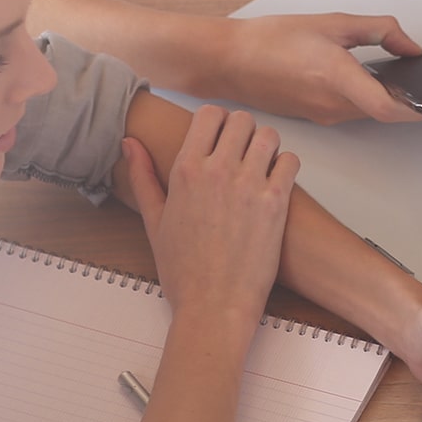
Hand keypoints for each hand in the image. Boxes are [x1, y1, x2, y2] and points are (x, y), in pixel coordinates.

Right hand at [121, 105, 298, 330]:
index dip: (217, 122)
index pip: (208, 114)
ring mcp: (248, 185)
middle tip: (242, 153)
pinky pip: (290, 160)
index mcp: (186, 170)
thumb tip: (131, 142)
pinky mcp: (275, 202)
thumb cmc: (184, 271)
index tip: (220, 137)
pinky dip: (286, 166)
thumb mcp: (154, 221)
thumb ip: (143, 176)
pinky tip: (276, 183)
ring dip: (266, 146)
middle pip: (241, 119)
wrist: (213, 307)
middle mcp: (217, 171)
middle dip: (243, 132)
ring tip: (261, 166)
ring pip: (268, 135)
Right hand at [214, 13, 421, 124]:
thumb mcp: (331, 22)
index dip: (415, 108)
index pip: (387, 106)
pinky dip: (363, 98)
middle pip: (384, 111)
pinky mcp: (316, 116)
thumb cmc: (269, 40)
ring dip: (383, 97)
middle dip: (405, 98)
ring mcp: (323, 114)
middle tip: (420, 78)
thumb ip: (377, 30)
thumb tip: (409, 45)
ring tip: (388, 72)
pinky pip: (350, 112)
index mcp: (336, 76)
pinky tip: (357, 77)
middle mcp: (331, 103)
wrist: (229, 60)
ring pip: (368, 112)